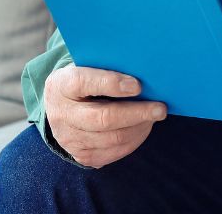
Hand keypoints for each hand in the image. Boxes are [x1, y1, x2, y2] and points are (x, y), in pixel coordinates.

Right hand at [43, 65, 166, 168]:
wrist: (61, 107)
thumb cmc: (85, 80)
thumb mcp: (87, 67)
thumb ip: (108, 67)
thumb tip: (143, 70)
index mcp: (61, 85)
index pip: (84, 82)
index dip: (111, 83)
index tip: (138, 85)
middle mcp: (61, 114)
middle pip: (102, 118)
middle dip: (136, 113)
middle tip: (160, 108)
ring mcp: (69, 139)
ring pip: (112, 138)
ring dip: (139, 127)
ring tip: (154, 116)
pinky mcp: (82, 155)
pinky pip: (114, 152)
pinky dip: (134, 140)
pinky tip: (143, 127)